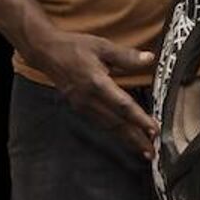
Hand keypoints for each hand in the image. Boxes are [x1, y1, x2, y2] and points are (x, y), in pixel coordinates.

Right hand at [32, 30, 157, 156]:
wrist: (45, 52)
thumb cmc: (74, 47)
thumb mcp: (102, 46)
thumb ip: (126, 56)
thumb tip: (149, 58)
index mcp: (96, 83)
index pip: (122, 105)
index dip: (139, 119)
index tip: (154, 131)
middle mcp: (88, 98)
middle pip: (116, 123)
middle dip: (136, 139)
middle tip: (153, 153)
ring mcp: (82, 105)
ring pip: (109, 126)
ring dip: (127, 139)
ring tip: (143, 150)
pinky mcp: (79, 108)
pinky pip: (101, 123)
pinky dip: (115, 132)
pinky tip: (126, 138)